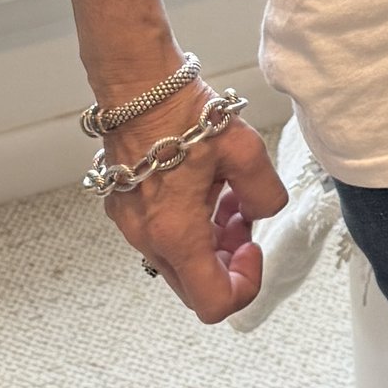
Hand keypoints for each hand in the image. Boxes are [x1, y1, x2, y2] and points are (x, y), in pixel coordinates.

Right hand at [99, 97, 286, 322]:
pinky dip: (188, 224)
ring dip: (210, 240)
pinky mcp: (123, 207)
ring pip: (179, 260)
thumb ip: (264, 194)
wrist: (138, 85)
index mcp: (176, 234)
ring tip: (228, 195)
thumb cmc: (185, 115)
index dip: (244, 284)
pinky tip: (204, 185)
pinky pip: (161, 235)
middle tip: (243, 221)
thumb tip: (260, 213)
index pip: (213, 302)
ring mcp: (130, 225)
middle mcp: (147, 238)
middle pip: (194, 286)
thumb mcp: (245, 151)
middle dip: (227, 261)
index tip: (253, 246)